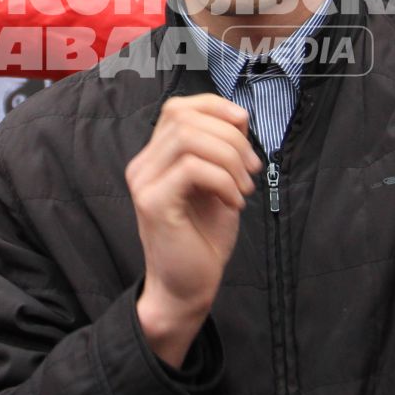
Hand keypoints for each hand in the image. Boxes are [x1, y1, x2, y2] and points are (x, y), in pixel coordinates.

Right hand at [126, 95, 259, 366]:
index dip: (216, 107)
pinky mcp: (154, 202)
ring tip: (243, 188)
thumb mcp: (217, 184)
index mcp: (156, 157)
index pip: (178, 107)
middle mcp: (143, 165)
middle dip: (231, 137)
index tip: (245, 128)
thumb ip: (220, 151)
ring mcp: (144, 183)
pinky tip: (233, 203)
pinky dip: (223, 181)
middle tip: (251, 170)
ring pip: (190, 139)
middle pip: (185, 118)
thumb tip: (238, 119)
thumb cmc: (201, 240)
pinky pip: (192, 169)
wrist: (185, 288)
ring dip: (230, 159)